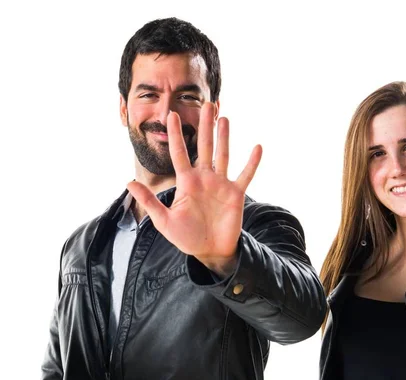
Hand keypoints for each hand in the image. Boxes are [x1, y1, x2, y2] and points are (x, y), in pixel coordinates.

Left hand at [127, 103, 261, 276]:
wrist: (210, 251)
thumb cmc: (186, 237)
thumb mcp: (164, 221)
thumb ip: (149, 201)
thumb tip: (128, 182)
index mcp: (187, 182)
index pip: (179, 153)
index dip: (175, 135)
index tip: (172, 115)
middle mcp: (205, 178)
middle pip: (204, 146)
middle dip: (205, 126)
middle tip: (207, 105)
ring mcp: (221, 184)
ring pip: (223, 155)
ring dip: (224, 137)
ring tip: (224, 118)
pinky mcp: (236, 193)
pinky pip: (245, 175)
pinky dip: (252, 162)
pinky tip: (257, 147)